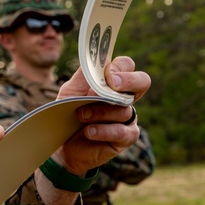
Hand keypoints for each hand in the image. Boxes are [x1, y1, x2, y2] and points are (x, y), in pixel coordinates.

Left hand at [53, 55, 148, 176]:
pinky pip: (123, 131)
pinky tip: (89, 131)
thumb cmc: (67, 114)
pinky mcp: (126, 137)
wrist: (61, 145)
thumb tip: (94, 59)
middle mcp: (124, 97)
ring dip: (100, 112)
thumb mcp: (70, 91)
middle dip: (130, 80)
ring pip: (124, 109)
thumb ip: (83, 76)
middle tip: (112, 84)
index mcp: (111, 83)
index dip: (120, 66)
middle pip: (142, 81)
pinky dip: (104, 131)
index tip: (107, 73)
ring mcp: (127, 117)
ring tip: (81, 116)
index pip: (126, 65)